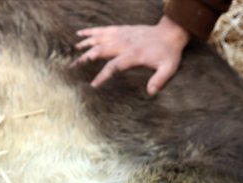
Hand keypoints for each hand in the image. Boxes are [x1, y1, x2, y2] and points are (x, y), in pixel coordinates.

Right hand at [73, 15, 190, 95]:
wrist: (170, 33)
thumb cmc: (168, 53)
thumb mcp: (168, 68)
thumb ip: (159, 80)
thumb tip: (151, 92)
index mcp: (133, 55)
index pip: (114, 66)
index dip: (103, 75)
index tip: (93, 85)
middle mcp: (124, 43)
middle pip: (101, 51)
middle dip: (85, 58)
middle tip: (72, 67)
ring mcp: (122, 35)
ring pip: (99, 39)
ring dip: (85, 44)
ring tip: (73, 50)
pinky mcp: (121, 30)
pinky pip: (103, 29)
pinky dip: (91, 31)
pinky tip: (80, 34)